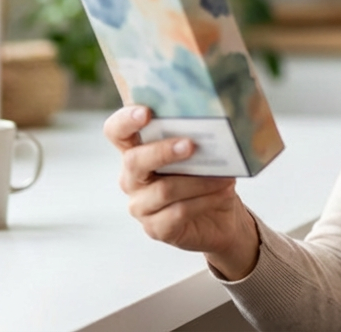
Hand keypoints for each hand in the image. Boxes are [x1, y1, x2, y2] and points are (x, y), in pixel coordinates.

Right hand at [104, 105, 260, 278]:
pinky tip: (223, 192)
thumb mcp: (199, 153)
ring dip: (198, 180)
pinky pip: (178, 212)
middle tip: (191, 145)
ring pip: (164, 189)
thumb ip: (192, 136)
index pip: (116, 131)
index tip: (146, 112)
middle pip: (134, 161)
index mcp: (136, 150)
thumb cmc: (205, 176)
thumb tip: (206, 121)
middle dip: (163, 151)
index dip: (125, 120)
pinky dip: (205, 200)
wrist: (220, 218)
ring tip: (224, 174)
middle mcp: (131, 178)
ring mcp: (140, 206)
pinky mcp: (155, 228)